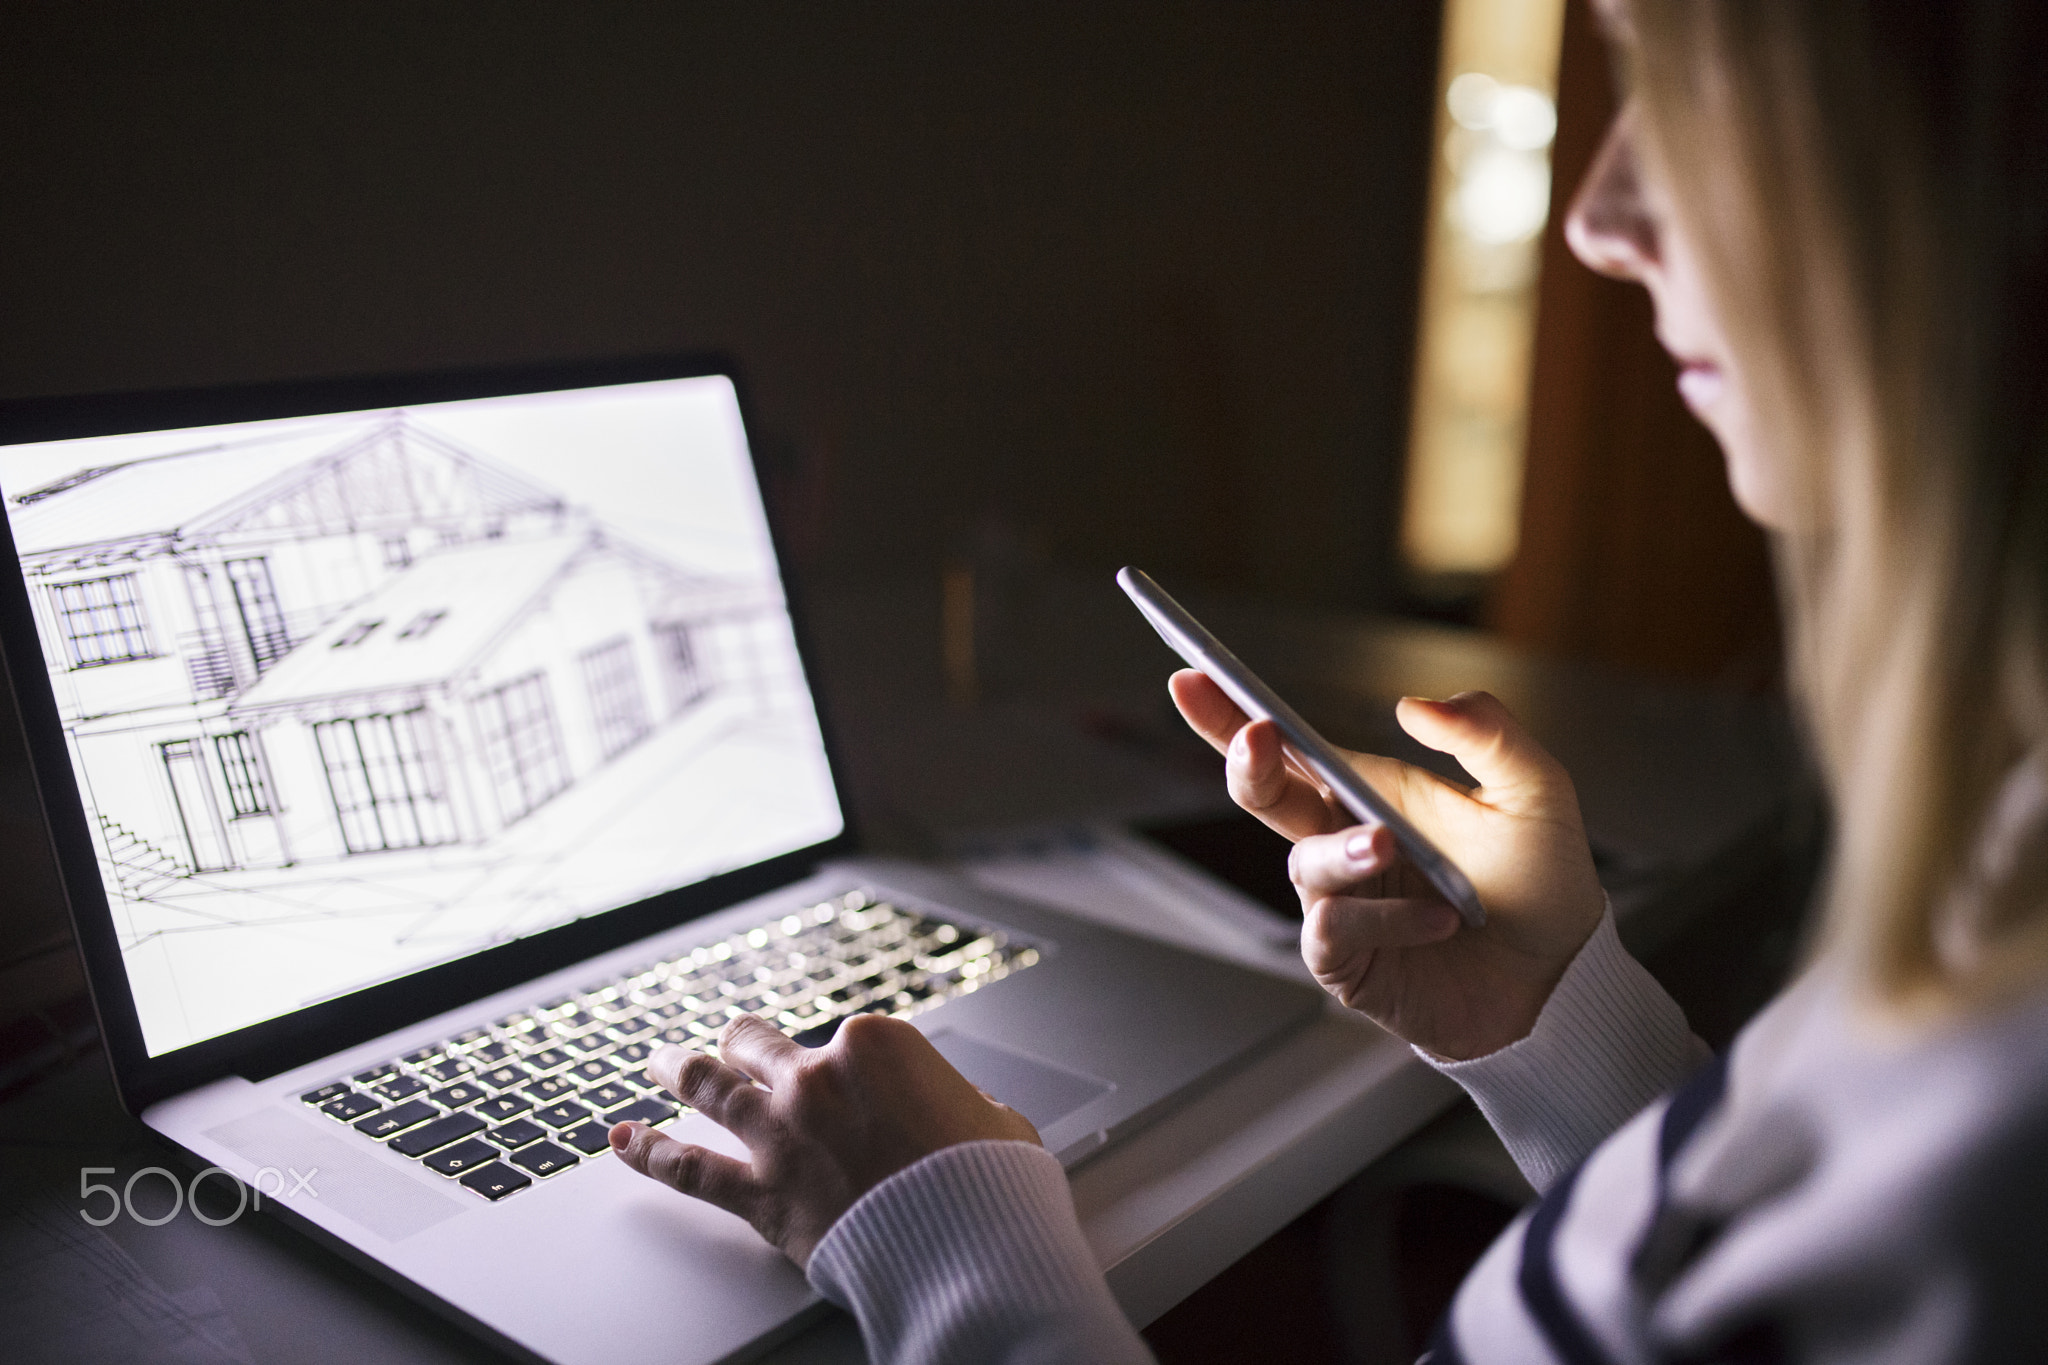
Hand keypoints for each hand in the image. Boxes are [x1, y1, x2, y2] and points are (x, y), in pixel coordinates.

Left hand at [610, 1012, 1040, 1267]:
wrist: (966, 1249)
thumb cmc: (986, 1182)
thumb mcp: (992, 1119)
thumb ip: (957, 1103)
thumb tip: (955, 1110)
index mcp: (875, 1045)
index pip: (843, 1039)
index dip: (849, 1063)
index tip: (857, 1082)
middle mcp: (815, 1078)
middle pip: (758, 1046)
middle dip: (743, 1043)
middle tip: (731, 1043)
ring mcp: (780, 1134)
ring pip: (710, 1087)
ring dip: (679, 1068)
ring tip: (660, 1061)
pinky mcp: (762, 1194)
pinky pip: (688, 1169)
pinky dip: (647, 1151)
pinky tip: (620, 1139)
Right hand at [1170, 671, 1604, 1059]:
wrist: (1563, 986)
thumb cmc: (1543, 888)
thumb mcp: (1537, 793)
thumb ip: (1487, 735)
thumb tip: (1412, 704)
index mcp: (1372, 794)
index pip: (1290, 747)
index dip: (1231, 713)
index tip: (1192, 675)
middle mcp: (1344, 843)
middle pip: (1265, 795)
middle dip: (1248, 763)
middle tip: (1257, 738)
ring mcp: (1342, 904)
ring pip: (1304, 864)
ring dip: (1342, 852)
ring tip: (1388, 847)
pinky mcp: (1348, 962)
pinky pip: (1335, 931)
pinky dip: (1384, 918)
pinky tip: (1438, 919)